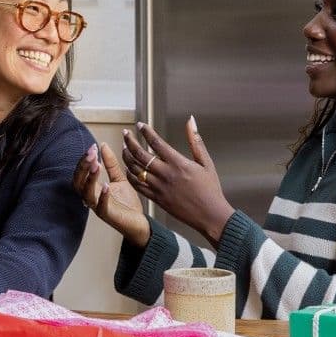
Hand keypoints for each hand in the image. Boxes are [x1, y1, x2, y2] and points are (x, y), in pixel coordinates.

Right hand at [73, 141, 151, 247]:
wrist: (139, 223)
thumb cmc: (127, 204)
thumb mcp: (120, 179)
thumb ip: (111, 164)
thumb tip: (103, 145)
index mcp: (93, 189)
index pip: (81, 173)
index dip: (84, 160)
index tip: (92, 147)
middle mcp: (92, 198)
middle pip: (78, 182)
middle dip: (83, 167)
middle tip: (91, 153)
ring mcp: (98, 207)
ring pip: (87, 193)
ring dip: (90, 178)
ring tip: (97, 165)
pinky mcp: (108, 216)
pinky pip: (101, 207)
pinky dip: (102, 196)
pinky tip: (106, 186)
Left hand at [122, 117, 234, 245]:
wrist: (210, 215)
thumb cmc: (210, 189)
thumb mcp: (206, 162)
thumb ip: (195, 140)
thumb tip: (191, 120)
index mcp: (178, 163)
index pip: (156, 142)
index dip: (146, 132)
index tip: (140, 125)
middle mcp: (166, 174)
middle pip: (140, 154)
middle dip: (130, 141)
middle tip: (126, 133)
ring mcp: (159, 188)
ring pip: (135, 170)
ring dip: (127, 157)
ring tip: (124, 148)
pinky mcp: (156, 199)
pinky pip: (138, 186)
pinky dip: (131, 175)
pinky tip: (129, 168)